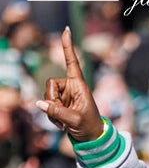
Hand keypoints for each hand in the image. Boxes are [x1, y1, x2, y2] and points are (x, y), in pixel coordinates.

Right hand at [35, 27, 103, 142]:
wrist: (91, 138)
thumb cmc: (89, 127)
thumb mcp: (74, 120)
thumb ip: (56, 112)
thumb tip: (39, 103)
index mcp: (79, 85)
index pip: (72, 63)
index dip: (67, 47)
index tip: (66, 30)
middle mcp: (71, 87)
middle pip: (50, 84)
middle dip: (51, 100)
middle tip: (61, 116)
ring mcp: (64, 95)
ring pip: (47, 96)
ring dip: (51, 111)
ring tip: (63, 122)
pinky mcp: (59, 104)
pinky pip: (47, 105)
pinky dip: (51, 116)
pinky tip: (60, 124)